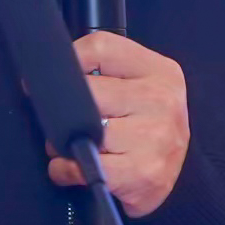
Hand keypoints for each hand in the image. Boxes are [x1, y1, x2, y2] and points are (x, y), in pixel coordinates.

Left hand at [47, 31, 189, 217]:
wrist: (171, 176)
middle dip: (67, 110)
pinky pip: (84, 166)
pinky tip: (74, 167)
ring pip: (83, 129)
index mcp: (160, 71)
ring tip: (74, 145)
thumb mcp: (140, 87)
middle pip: (87, 91)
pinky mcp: (143, 172)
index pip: (99, 47)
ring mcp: (155, 137)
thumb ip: (107, 72)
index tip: (57, 79)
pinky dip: (66, 169)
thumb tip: (53, 72)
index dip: (71, 62)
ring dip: (62, 143)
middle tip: (67, 122)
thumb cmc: (148, 129)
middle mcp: (161, 100)